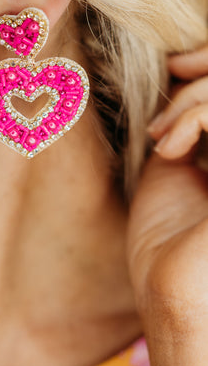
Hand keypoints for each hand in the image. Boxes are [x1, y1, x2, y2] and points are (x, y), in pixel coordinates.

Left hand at [128, 44, 207, 323]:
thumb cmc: (171, 244)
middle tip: (171, 78)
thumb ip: (186, 120)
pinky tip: (170, 148)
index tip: (176, 66)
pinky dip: (196, 117)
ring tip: (162, 138)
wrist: (173, 300)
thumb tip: (182, 69)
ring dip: (195, 99)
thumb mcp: (174, 167)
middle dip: (206, 68)